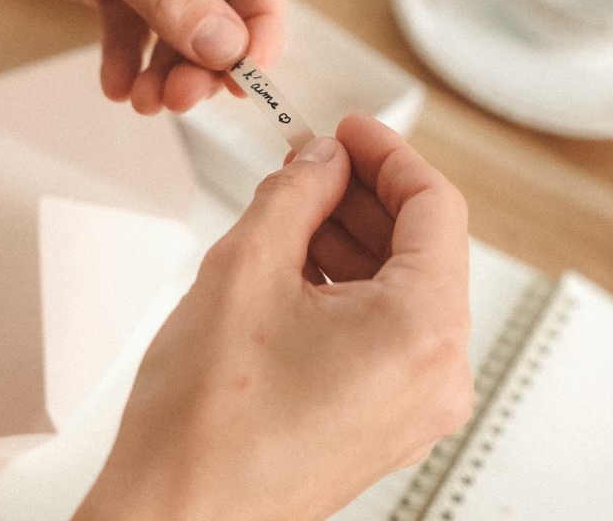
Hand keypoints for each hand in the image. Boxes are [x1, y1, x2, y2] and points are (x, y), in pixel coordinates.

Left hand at [0, 0, 289, 113]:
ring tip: (146, 102)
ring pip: (183, 20)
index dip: (259, 26)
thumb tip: (228, 50)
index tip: (244, 78)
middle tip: (181, 99)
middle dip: (205, 55)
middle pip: (224, 1)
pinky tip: (118, 85)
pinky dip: (132, 57)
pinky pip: (138, 24)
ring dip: (170, 65)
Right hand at [75, 115, 473, 520]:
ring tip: (293, 205)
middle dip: (363, 193)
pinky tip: (296, 259)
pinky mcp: (381, 418)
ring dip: (351, 235)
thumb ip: (295, 193)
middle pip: (422, 246)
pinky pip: (382, 327)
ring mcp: (412, 404)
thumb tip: (319, 161)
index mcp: (422, 331)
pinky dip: (346, 282)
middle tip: (313, 160)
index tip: (351, 130)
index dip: (388, 153)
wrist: (177, 515)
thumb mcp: (246, 266)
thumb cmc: (207, 423)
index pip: (436, 207)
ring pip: (400, 286)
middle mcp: (436, 374)